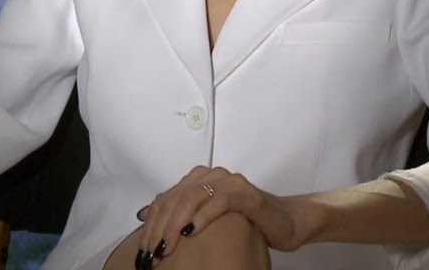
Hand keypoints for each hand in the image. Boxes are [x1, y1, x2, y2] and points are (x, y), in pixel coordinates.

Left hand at [135, 166, 313, 264]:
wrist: (285, 222)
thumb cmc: (247, 222)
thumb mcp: (206, 218)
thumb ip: (179, 212)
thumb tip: (144, 215)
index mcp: (199, 180)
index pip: (165, 199)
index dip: (151, 224)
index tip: (143, 248)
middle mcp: (212, 176)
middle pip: (174, 198)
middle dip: (159, 227)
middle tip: (152, 252)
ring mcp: (229, 182)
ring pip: (192, 197)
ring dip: (175, 223)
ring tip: (167, 245)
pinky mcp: (246, 193)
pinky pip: (219, 201)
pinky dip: (202, 216)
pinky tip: (191, 232)